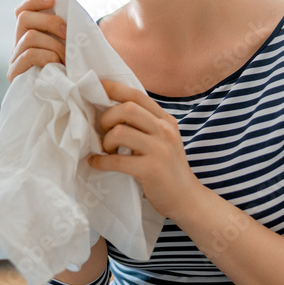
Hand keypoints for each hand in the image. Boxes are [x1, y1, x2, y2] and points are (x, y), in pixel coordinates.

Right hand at [7, 0, 66, 82]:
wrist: (69, 100)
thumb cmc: (70, 69)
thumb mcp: (69, 42)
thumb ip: (64, 19)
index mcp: (30, 34)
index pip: (22, 9)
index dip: (35, 0)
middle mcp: (18, 45)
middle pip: (23, 18)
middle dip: (49, 21)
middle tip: (67, 32)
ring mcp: (16, 60)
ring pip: (29, 37)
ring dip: (53, 44)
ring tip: (66, 56)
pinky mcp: (16, 75)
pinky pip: (29, 55)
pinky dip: (47, 56)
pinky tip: (58, 65)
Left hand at [87, 79, 204, 219]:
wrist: (186, 198)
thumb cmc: (168, 168)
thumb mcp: (163, 139)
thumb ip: (144, 124)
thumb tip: (110, 111)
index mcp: (165, 120)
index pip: (137, 95)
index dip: (114, 88)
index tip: (96, 86)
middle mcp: (164, 130)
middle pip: (127, 109)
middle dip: (107, 118)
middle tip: (103, 132)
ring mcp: (159, 149)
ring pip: (119, 132)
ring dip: (105, 141)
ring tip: (106, 150)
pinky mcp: (151, 169)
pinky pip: (116, 160)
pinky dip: (101, 162)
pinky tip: (97, 163)